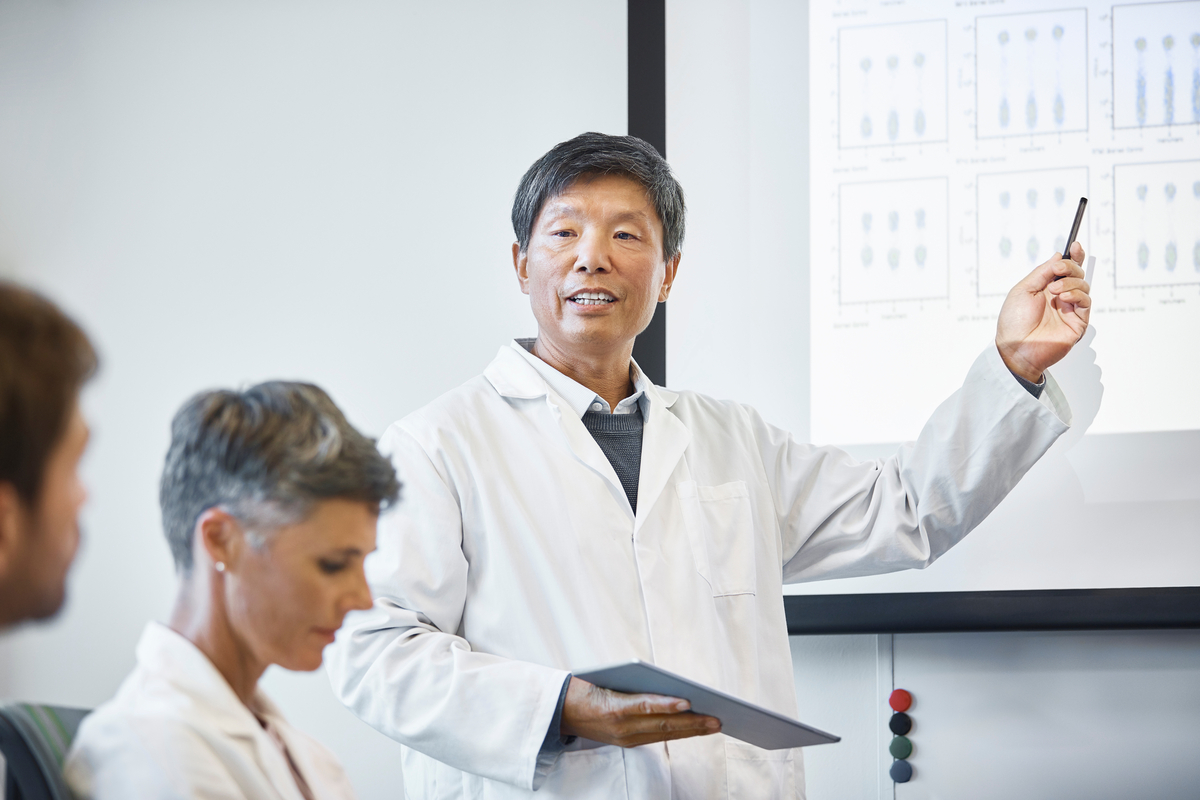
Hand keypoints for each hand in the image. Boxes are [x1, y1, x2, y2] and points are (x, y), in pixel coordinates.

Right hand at [559, 677, 720, 747]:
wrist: (559, 710)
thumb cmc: (585, 688)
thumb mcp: (608, 681)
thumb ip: (635, 687)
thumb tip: (672, 690)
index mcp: (613, 707)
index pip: (645, 706)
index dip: (668, 705)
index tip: (689, 701)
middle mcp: (621, 727)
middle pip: (662, 724)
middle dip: (692, 723)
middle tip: (717, 719)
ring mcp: (624, 737)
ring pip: (663, 734)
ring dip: (690, 730)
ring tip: (713, 725)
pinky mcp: (625, 742)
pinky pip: (655, 737)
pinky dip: (676, 732)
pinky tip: (692, 727)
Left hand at [995, 241, 1090, 382]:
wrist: (1015, 348)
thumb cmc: (1014, 323)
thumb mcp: (1023, 290)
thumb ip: (1041, 273)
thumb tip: (1057, 256)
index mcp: (1045, 289)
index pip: (1065, 270)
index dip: (1073, 257)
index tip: (1075, 246)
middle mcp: (1059, 297)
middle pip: (1077, 274)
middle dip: (1070, 267)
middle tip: (1058, 269)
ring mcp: (1069, 309)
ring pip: (1083, 285)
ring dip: (1070, 282)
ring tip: (1054, 291)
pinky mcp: (1078, 322)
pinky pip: (1086, 302)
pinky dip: (1077, 295)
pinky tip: (1063, 297)